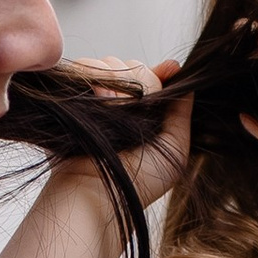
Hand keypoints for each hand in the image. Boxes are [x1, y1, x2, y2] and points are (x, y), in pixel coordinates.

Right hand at [71, 55, 190, 207]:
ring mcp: (94, 100)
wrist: (94, 193)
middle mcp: (119, 106)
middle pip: (132, 66)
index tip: (170, 71)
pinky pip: (84, 67)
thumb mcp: (175, 150)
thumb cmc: (137, 181)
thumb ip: (182, 113)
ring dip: (115, 77)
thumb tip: (187, 78)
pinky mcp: (71, 97)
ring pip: (109, 64)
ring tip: (111, 102)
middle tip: (133, 107)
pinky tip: (99, 95)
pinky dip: (92, 73)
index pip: (152, 77)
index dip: (159, 74)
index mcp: (144, 116)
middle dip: (138, 79)